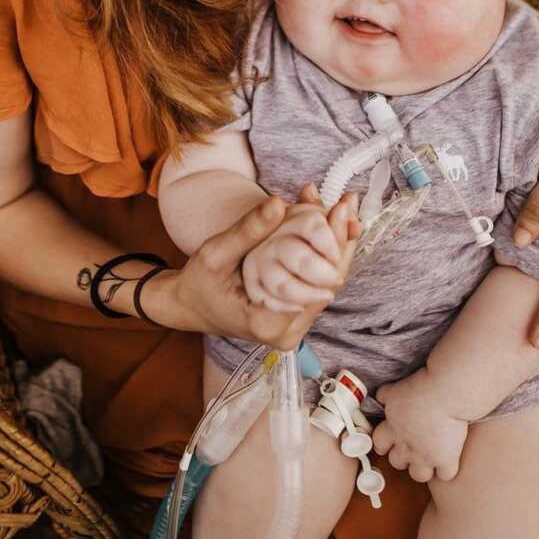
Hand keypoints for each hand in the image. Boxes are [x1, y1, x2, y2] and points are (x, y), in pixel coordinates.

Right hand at [170, 184, 358, 349]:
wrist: (190, 306)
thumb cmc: (199, 281)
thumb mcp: (216, 252)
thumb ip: (248, 230)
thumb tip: (278, 204)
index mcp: (266, 323)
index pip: (316, 281)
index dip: (331, 242)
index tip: (340, 207)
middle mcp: (285, 335)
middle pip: (329, 282)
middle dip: (340, 239)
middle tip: (348, 203)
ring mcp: (292, 332)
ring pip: (327, 284)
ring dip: (336, 247)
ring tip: (343, 209)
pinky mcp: (294, 323)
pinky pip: (317, 286)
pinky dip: (325, 257)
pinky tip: (330, 228)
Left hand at [372, 369, 467, 482]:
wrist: (446, 393)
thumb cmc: (421, 387)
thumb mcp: (396, 389)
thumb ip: (386, 396)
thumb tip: (381, 397)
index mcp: (393, 428)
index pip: (379, 444)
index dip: (384, 443)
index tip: (390, 441)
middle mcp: (406, 446)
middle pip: (396, 463)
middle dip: (403, 456)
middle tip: (413, 446)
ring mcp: (426, 456)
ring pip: (418, 475)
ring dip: (423, 468)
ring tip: (430, 457)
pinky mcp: (446, 459)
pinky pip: (444, 475)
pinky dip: (447, 470)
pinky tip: (449, 459)